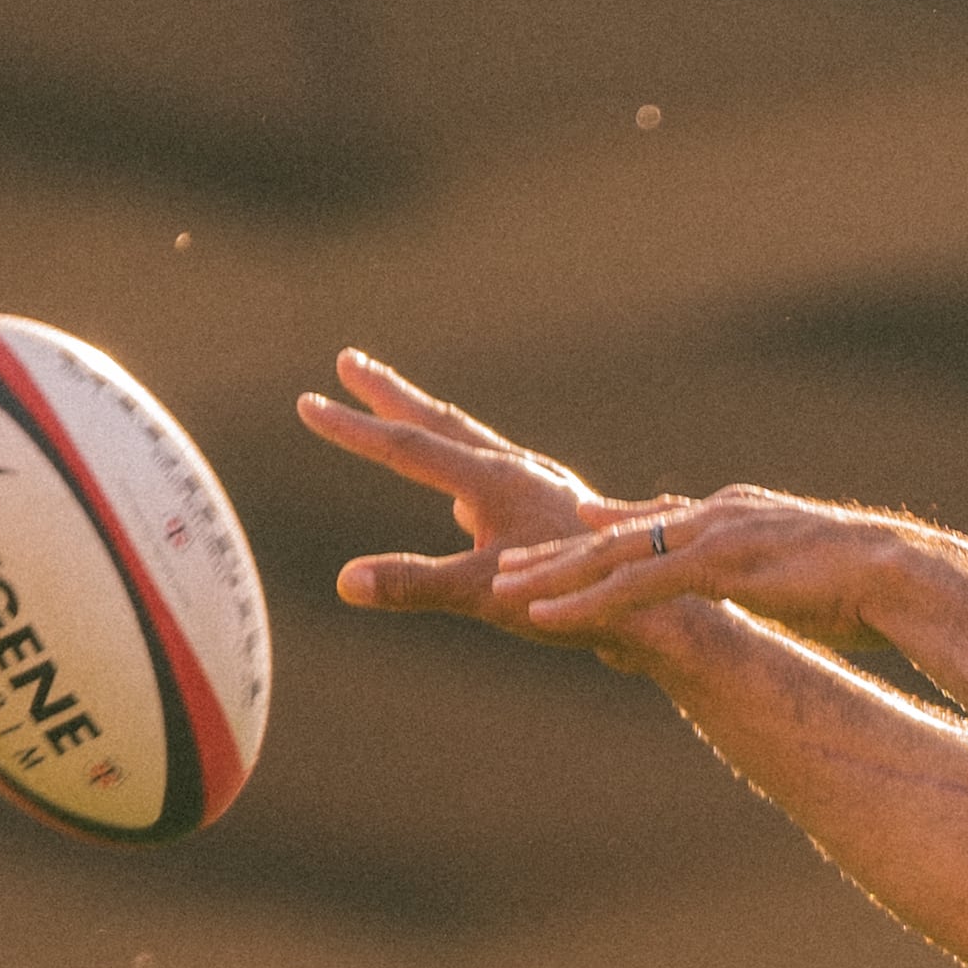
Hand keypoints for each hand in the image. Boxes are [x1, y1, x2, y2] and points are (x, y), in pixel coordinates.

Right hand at [296, 349, 679, 642]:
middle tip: (348, 361)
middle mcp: (516, 472)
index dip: (353, 429)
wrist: (660, 607)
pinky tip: (464, 507)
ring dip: (427, 429)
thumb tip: (345, 581)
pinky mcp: (556, 517)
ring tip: (397, 415)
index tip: (307, 403)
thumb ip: (415, 584)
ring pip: (469, 448)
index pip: (407, 447)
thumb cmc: (579, 599)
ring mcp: (538, 491)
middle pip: (439, 424)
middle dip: (389, 396)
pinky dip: (466, 478)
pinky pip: (496, 485)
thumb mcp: (486, 596)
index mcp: (493, 480)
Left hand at [493, 483, 920, 655]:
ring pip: (612, 557)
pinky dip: (582, 602)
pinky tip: (540, 616)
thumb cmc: (871, 592)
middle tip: (507, 556)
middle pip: (619, 534)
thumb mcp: (806, 586)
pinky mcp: (710, 568)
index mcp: (736, 519)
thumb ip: (774, 589)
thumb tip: (778, 606)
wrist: (903, 577)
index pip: (660, 524)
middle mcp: (714, 517)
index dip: (609, 530)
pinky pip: (631, 589)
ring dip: (553, 573)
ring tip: (502, 585)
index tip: (568, 532)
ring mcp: (710, 538)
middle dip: (560, 547)